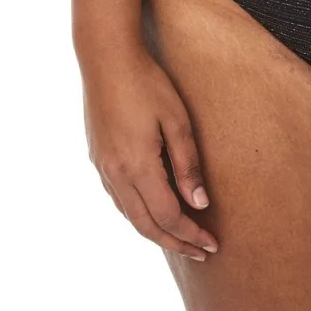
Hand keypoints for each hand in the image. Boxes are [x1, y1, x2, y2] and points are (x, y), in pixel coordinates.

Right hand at [82, 46, 218, 261]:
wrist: (106, 58)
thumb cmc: (147, 83)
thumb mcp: (177, 120)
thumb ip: (188, 164)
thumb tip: (199, 204)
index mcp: (137, 166)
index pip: (168, 216)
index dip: (191, 235)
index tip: (212, 244)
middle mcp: (115, 174)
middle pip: (147, 225)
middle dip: (175, 242)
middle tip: (200, 252)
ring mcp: (103, 168)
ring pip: (130, 216)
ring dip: (156, 232)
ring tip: (180, 238)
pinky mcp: (98, 158)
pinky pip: (119, 199)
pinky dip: (138, 214)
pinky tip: (152, 211)